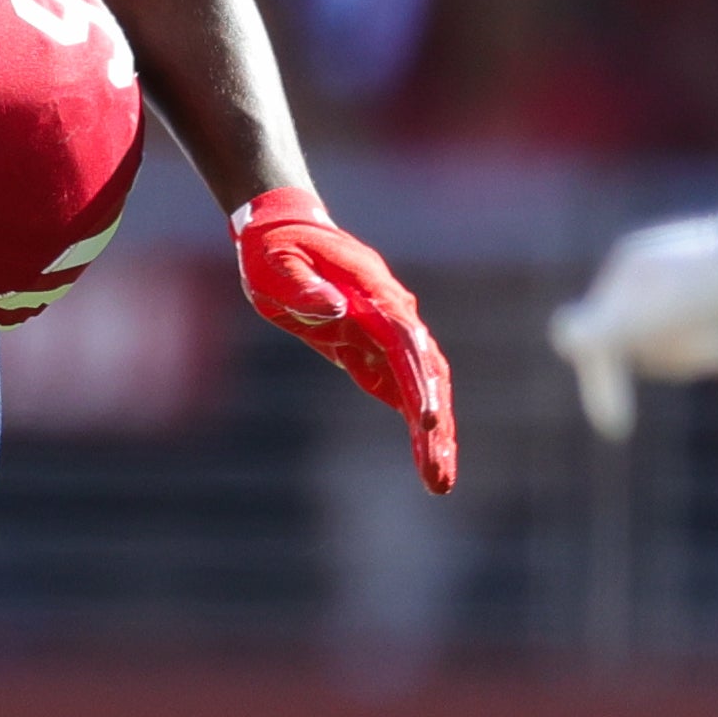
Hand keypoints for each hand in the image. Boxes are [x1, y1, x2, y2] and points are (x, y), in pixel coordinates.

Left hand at [234, 186, 455, 494]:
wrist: (284, 232)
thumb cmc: (276, 250)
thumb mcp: (277, 265)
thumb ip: (304, 288)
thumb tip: (333, 310)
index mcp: (372, 294)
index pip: (405, 344)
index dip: (419, 383)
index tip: (426, 422)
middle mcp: (392, 314)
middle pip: (427, 374)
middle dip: (435, 427)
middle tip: (440, 478)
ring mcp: (388, 333)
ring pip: (424, 388)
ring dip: (434, 436)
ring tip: (440, 484)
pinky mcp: (373, 351)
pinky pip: (402, 392)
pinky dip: (415, 426)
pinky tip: (427, 462)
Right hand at [549, 204, 717, 439]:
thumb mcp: (660, 314)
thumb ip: (607, 330)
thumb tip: (562, 336)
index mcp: (631, 271)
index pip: (602, 343)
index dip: (603, 387)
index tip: (617, 429)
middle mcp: (658, 271)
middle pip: (652, 347)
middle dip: (689, 360)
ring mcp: (696, 278)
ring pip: (693, 343)